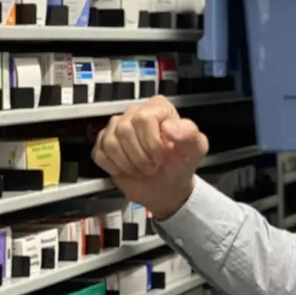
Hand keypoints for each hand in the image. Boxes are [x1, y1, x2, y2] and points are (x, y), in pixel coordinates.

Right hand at [92, 96, 208, 219]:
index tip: (161, 156)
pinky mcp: (104, 144)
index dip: (151, 143)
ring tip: (141, 168)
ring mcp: (117, 128)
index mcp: (158, 108)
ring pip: (110, 142)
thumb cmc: (180, 165)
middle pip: (124, 129)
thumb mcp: (195, 149)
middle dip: (140, 156)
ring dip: (128, 164)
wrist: (167, 187)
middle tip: (152, 166)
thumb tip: (170, 127)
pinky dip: (114, 167)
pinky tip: (127, 169)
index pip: (144, 118)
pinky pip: (100, 153)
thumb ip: (189, 134)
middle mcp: (135, 113)